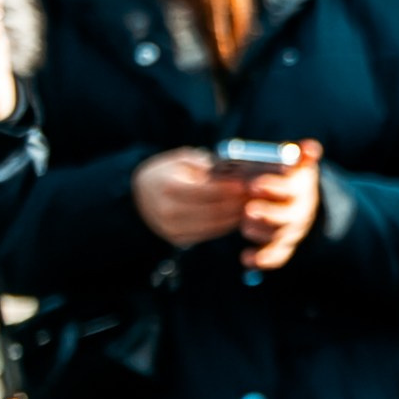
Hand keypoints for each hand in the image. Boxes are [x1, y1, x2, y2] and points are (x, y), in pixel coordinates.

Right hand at [132, 148, 247, 248]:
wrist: (140, 194)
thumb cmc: (168, 172)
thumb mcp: (184, 160)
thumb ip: (207, 166)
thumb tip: (237, 171)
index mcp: (169, 187)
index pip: (208, 191)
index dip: (231, 189)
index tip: (249, 183)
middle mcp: (168, 211)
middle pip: (214, 211)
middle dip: (238, 204)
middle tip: (258, 196)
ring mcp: (171, 228)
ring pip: (214, 225)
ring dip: (237, 216)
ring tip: (253, 205)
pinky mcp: (178, 239)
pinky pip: (209, 234)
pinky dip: (227, 225)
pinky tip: (238, 215)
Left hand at [238, 140, 322, 270]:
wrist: (301, 198)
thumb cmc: (290, 176)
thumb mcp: (298, 163)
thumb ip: (302, 154)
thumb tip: (310, 148)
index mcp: (301, 189)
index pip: (290, 189)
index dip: (273, 187)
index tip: (253, 184)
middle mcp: (301, 211)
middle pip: (289, 217)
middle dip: (268, 214)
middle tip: (248, 210)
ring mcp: (293, 230)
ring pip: (280, 236)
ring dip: (262, 233)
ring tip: (245, 225)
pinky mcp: (285, 245)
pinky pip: (277, 256)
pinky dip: (262, 259)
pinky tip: (246, 258)